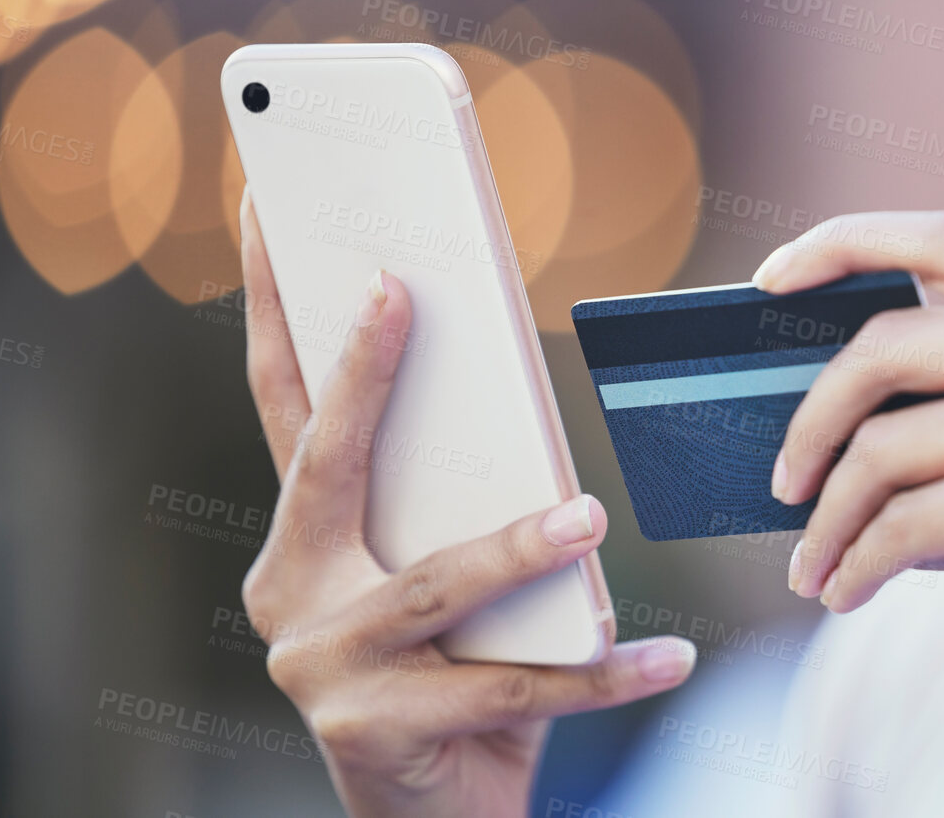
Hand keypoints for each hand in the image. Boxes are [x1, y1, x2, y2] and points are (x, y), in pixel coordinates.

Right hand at [238, 190, 694, 817]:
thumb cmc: (453, 672)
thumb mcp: (447, 576)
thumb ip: (458, 498)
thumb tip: (521, 405)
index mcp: (303, 540)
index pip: (283, 405)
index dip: (278, 308)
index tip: (272, 213)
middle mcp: (291, 593)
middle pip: (328, 464)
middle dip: (363, 372)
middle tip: (404, 289)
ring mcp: (323, 666)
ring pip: (436, 583)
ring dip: (518, 545)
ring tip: (590, 516)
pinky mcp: (374, 731)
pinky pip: (513, 690)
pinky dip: (601, 673)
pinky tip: (670, 656)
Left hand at [763, 212, 943, 737]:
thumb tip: (858, 453)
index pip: (943, 237)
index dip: (843, 242)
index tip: (771, 277)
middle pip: (881, 345)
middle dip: (809, 416)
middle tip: (785, 479)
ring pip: (876, 448)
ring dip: (828, 519)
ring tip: (815, 568)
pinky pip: (895, 525)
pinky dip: (855, 564)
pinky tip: (848, 594)